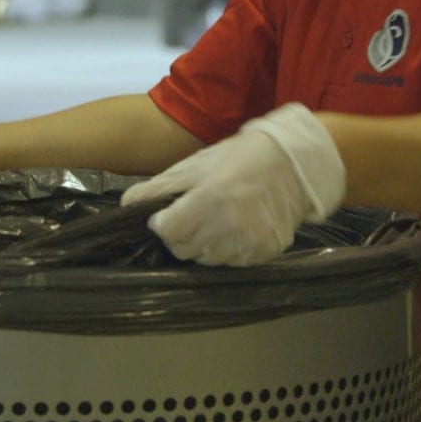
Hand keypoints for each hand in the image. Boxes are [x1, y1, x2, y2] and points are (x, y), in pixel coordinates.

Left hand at [121, 102, 344, 265]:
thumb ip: (159, 187)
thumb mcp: (196, 165)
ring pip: (206, 260)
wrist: (294, 164)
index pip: (167, 233)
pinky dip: (227, 250)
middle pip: (184, 250)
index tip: (168, 215)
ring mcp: (248, 243)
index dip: (164, 224)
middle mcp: (229, 226)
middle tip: (194, 215)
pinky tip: (235, 229)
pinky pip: (232, 263)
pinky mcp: (264, 253)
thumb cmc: (240, 158)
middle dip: (181, 235)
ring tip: (216, 220)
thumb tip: (126, 205)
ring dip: (204, 245)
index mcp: (208, 200)